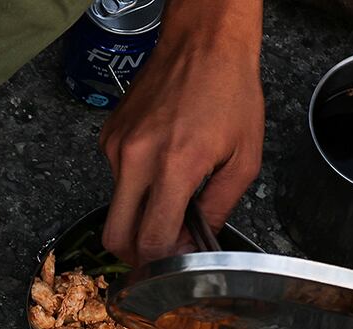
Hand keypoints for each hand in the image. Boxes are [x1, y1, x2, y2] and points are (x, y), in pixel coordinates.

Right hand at [99, 0, 262, 262]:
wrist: (203, 42)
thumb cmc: (230, 92)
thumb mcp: (244, 159)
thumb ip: (218, 209)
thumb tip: (196, 243)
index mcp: (174, 166)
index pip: (151, 241)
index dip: (164, 262)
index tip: (179, 257)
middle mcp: (136, 158)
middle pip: (114, 237)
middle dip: (136, 255)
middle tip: (161, 250)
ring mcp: (116, 147)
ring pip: (115, 207)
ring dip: (139, 213)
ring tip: (171, 191)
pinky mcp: (108, 136)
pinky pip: (115, 178)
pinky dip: (136, 183)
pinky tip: (161, 162)